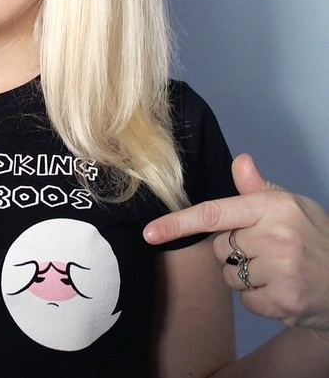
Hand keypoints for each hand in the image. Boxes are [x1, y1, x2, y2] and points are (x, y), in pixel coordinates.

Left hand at [143, 153, 328, 332]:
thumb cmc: (315, 237)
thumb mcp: (291, 205)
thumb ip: (258, 188)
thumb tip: (239, 161)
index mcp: (273, 207)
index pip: (214, 214)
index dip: (178, 223)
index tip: (151, 231)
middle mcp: (276, 236)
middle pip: (219, 248)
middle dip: (233, 252)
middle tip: (266, 251)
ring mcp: (281, 270)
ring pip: (229, 276)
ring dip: (244, 277)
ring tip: (276, 270)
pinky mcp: (284, 301)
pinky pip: (246, 300)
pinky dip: (259, 299)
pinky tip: (282, 289)